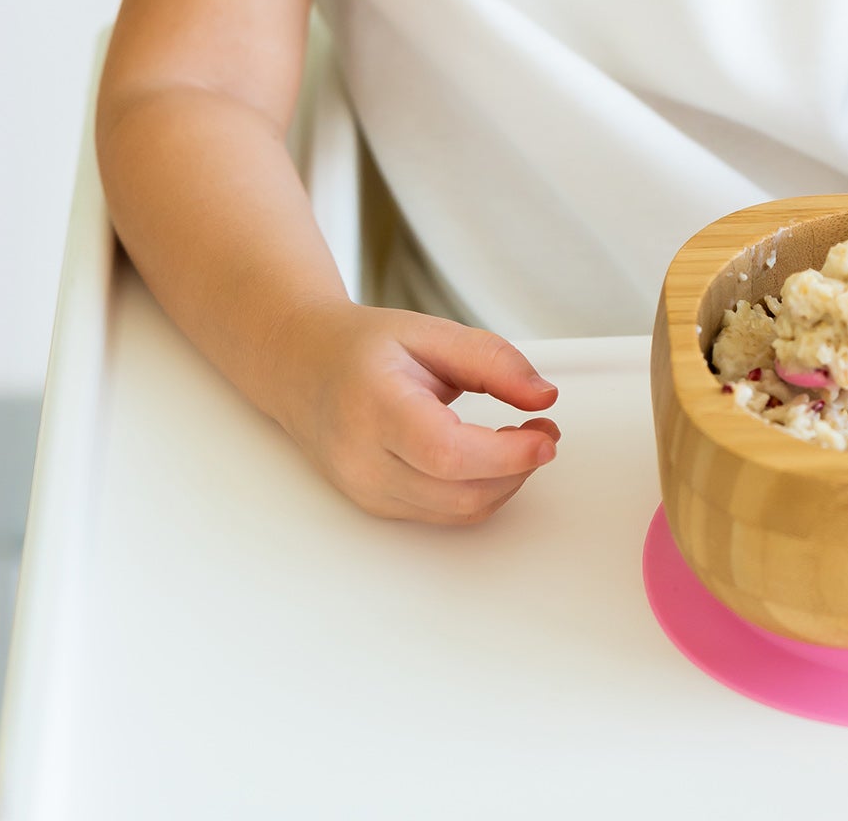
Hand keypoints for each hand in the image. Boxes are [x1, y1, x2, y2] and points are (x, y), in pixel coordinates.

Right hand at [271, 301, 560, 524]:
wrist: (302, 366)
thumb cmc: (361, 347)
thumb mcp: (430, 331)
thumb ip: (492, 360)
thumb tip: (543, 396)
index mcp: (375, 407)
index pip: (448, 453)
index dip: (507, 455)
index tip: (545, 436)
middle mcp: (363, 459)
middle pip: (458, 493)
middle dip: (517, 469)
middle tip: (544, 430)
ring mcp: (365, 490)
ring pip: (455, 512)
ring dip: (504, 484)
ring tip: (522, 439)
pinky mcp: (375, 505)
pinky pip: (441, 514)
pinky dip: (478, 491)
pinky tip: (490, 457)